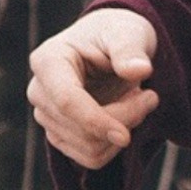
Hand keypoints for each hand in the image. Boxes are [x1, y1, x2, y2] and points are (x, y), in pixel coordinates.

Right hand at [27, 8, 159, 168]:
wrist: (110, 45)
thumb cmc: (116, 33)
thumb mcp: (128, 32)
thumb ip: (130, 50)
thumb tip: (140, 70)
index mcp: (48, 61)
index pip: (66, 102)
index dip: (96, 121)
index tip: (126, 137)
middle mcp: (39, 91)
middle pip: (81, 129)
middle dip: (123, 119)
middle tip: (151, 96)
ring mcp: (46, 116)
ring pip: (88, 148)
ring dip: (122, 131)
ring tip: (139, 102)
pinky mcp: (59, 135)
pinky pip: (90, 157)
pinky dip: (114, 145)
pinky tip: (126, 118)